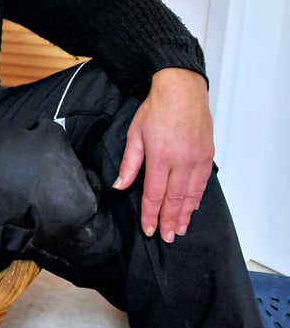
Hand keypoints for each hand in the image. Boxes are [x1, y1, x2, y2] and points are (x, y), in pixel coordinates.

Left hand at [113, 68, 213, 242]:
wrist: (182, 90)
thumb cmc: (156, 109)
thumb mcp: (135, 134)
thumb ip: (129, 163)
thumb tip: (120, 186)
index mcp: (161, 157)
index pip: (155, 194)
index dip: (151, 215)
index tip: (149, 229)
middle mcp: (182, 161)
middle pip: (175, 199)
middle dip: (169, 221)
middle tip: (166, 237)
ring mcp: (197, 159)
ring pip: (191, 195)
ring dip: (185, 215)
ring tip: (179, 229)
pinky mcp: (207, 156)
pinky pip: (202, 184)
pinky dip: (197, 199)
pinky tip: (192, 208)